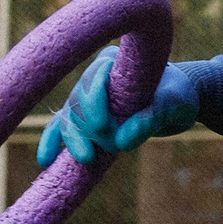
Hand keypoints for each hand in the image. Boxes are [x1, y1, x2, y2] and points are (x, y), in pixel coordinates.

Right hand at [34, 48, 201, 166]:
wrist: (177, 101)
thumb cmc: (177, 94)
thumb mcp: (174, 102)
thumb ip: (151, 116)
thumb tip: (122, 140)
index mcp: (113, 62)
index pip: (91, 79)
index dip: (92, 104)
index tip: (103, 127)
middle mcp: (95, 78)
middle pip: (77, 103)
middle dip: (87, 128)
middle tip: (105, 148)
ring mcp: (87, 98)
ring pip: (68, 119)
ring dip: (72, 140)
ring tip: (85, 158)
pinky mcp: (86, 118)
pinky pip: (62, 128)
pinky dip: (54, 142)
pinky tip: (46, 161)